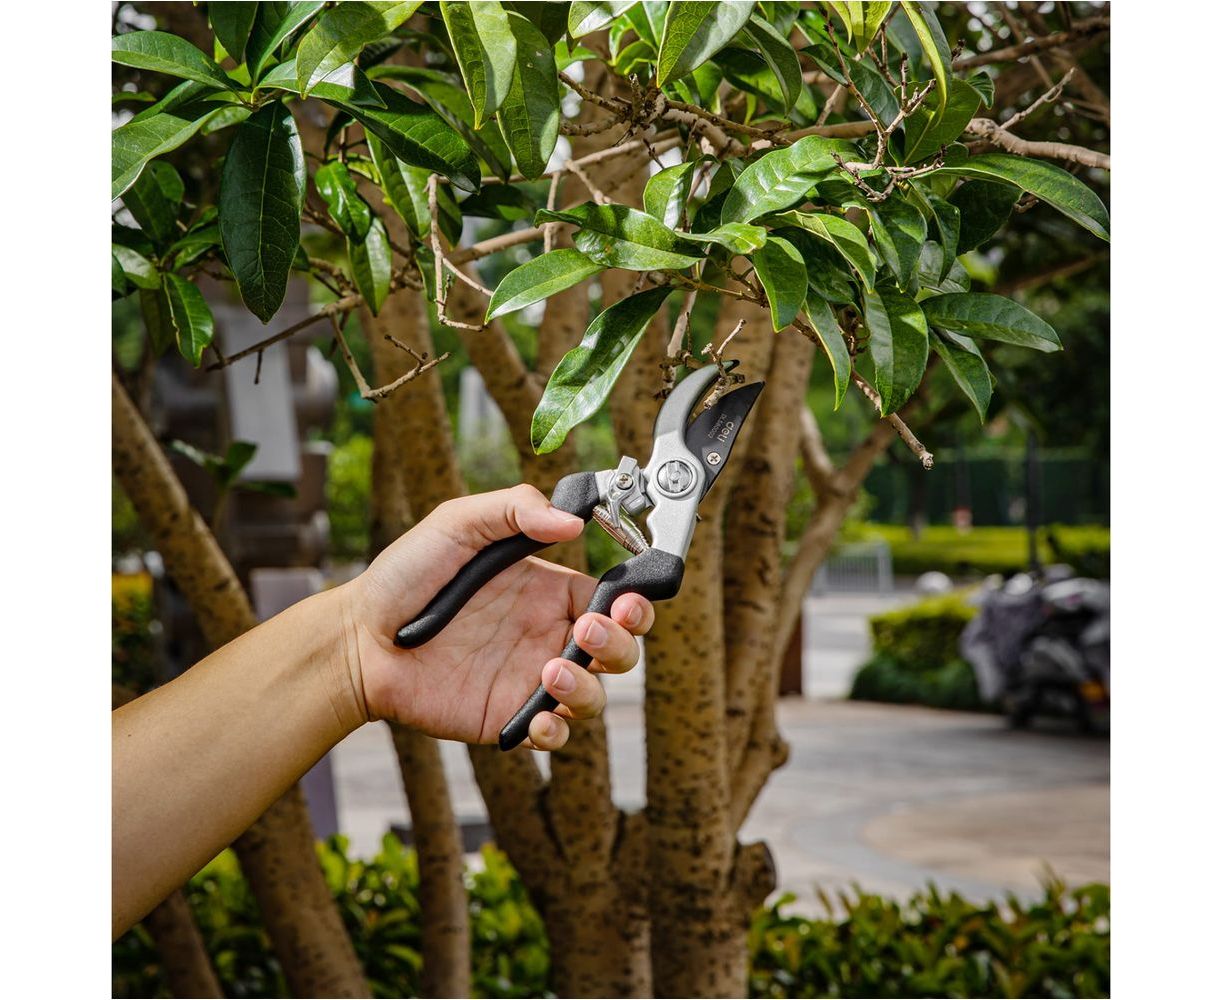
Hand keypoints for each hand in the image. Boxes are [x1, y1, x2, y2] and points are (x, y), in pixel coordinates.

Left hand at [343, 485, 654, 748]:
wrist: (359, 640)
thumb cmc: (404, 577)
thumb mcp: (456, 523)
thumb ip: (514, 509)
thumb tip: (573, 521)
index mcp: (547, 591)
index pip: (612, 600)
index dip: (630, 605)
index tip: (623, 603)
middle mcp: (547, 635)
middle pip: (618, 650)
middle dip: (620, 644)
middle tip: (586, 632)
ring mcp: (530, 679)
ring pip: (595, 696)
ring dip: (589, 688)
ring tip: (551, 672)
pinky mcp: (508, 717)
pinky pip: (553, 735)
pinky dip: (557, 731)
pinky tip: (536, 718)